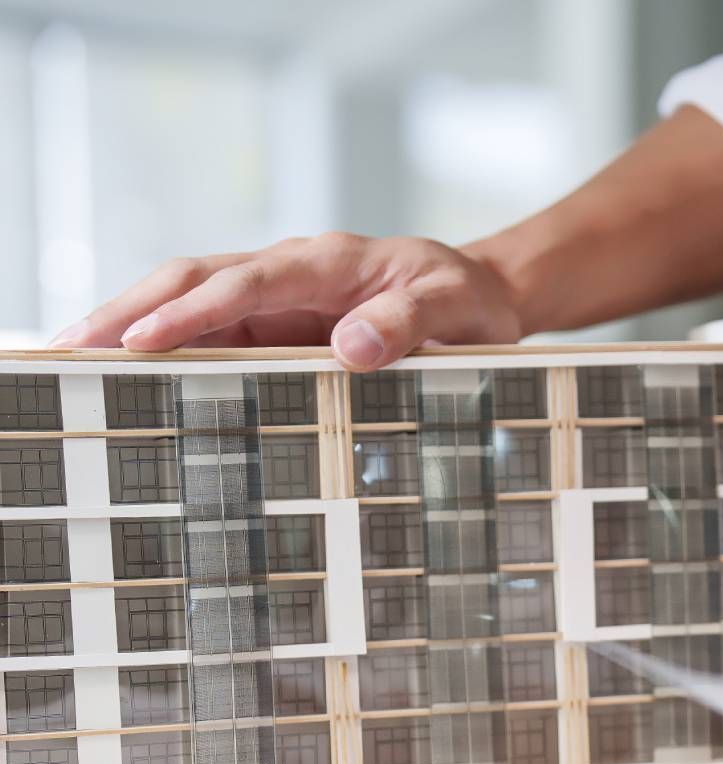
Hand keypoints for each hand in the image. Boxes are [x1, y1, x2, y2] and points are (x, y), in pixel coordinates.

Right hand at [48, 233, 523, 369]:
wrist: (482, 291)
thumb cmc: (468, 298)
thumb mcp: (457, 308)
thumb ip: (410, 323)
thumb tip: (353, 347)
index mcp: (328, 262)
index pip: (245, 283)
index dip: (192, 312)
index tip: (143, 341)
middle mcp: (291, 272)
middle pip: (193, 280)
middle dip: (129, 311)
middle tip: (71, 348)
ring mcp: (279, 297)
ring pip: (190, 302)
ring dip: (132, 326)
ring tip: (75, 361)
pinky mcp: (278, 323)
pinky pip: (213, 331)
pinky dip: (167, 347)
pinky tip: (129, 374)